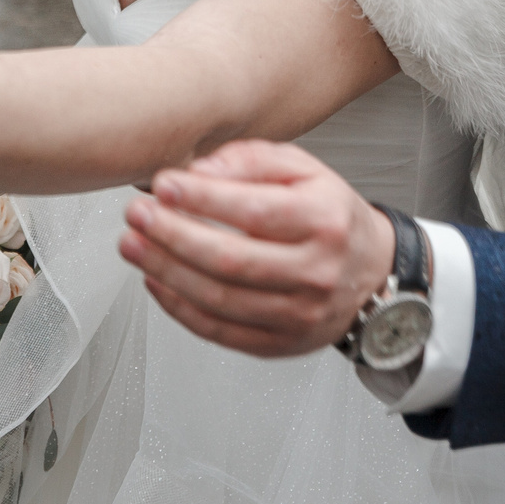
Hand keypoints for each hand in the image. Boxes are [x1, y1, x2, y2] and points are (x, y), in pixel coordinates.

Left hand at [117, 140, 393, 357]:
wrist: (371, 272)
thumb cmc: (330, 217)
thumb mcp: (303, 170)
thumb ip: (250, 160)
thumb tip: (199, 171)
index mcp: (324, 220)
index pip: (255, 211)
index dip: (203, 198)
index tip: (164, 184)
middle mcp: (315, 271)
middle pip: (230, 260)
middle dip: (172, 236)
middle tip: (137, 216)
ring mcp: (299, 314)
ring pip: (219, 300)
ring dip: (165, 272)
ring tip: (133, 245)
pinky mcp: (280, 343)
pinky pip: (220, 331)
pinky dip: (179, 307)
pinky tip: (156, 280)